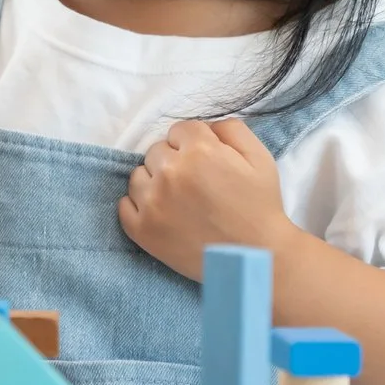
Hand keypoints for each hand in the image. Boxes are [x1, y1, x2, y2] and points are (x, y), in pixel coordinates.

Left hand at [118, 118, 292, 280]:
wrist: (256, 257)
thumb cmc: (260, 206)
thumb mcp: (259, 157)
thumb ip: (230, 129)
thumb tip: (205, 127)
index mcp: (199, 150)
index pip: (180, 130)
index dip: (195, 144)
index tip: (206, 162)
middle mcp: (170, 172)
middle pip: (157, 151)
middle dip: (174, 161)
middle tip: (195, 184)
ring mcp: (152, 202)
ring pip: (138, 175)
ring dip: (154, 182)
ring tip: (178, 200)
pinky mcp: (142, 230)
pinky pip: (124, 205)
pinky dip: (138, 206)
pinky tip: (161, 213)